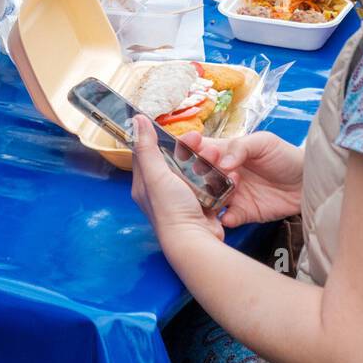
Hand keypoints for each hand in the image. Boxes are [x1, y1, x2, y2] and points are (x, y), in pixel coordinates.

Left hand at [131, 115, 224, 245]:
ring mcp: (182, 201)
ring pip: (195, 173)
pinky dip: (218, 181)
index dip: (161, 139)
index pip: (148, 154)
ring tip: (217, 157)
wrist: (195, 242)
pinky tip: (225, 174)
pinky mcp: (201, 208)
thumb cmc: (171, 210)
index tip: (178, 131)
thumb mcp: (156, 174)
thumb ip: (147, 147)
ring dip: (207, 163)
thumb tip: (137, 120)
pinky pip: (210, 188)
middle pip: (175, 162)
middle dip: (191, 151)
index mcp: (146, 184)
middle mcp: (162, 192)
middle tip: (202, 142)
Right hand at [189, 130, 303, 228]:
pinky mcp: (242, 213)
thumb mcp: (263, 142)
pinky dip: (224, 219)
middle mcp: (223, 174)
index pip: (200, 149)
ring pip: (209, 199)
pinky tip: (228, 216)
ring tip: (220, 195)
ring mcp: (232, 195)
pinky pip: (227, 218)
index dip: (190, 148)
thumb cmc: (285, 155)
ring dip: (210, 198)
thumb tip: (222, 161)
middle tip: (206, 173)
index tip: (191, 146)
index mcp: (225, 152)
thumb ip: (241, 147)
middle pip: (199, 177)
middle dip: (197, 176)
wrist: (308, 180)